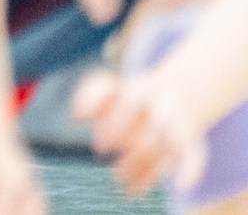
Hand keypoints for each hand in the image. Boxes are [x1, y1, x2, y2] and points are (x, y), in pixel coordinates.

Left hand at [76, 65, 208, 196]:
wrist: (175, 94)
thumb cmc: (129, 96)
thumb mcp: (110, 88)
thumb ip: (92, 96)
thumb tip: (77, 115)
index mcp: (141, 90)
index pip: (130, 104)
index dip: (116, 124)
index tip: (98, 147)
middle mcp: (164, 106)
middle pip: (155, 128)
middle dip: (136, 150)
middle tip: (115, 171)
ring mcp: (180, 123)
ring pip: (170, 146)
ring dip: (150, 168)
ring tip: (124, 184)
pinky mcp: (193, 143)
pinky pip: (196, 156)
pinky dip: (191, 170)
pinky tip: (179, 186)